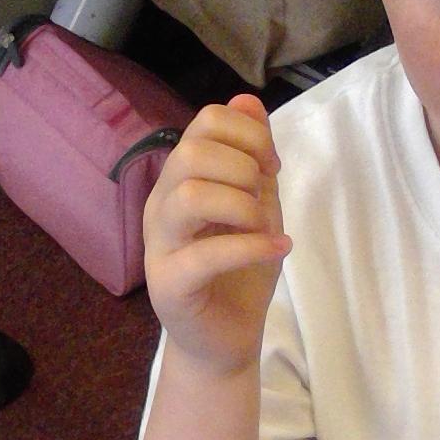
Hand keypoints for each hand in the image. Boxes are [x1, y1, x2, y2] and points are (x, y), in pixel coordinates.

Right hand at [143, 94, 288, 375]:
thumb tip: (247, 99)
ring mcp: (160, 246)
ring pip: (190, 195)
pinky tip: (279, 248)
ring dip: (242, 204)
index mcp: (179, 181)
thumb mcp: (257, 205)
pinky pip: (204, 254)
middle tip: (264, 196)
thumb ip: (253, 158)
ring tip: (264, 225)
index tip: (271, 166)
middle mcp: (162, 207)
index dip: (248, 133)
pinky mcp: (170, 285)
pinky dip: (251, 246)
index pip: (204, 122)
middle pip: (191, 152)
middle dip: (243, 166)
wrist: (225, 340)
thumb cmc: (239, 273)